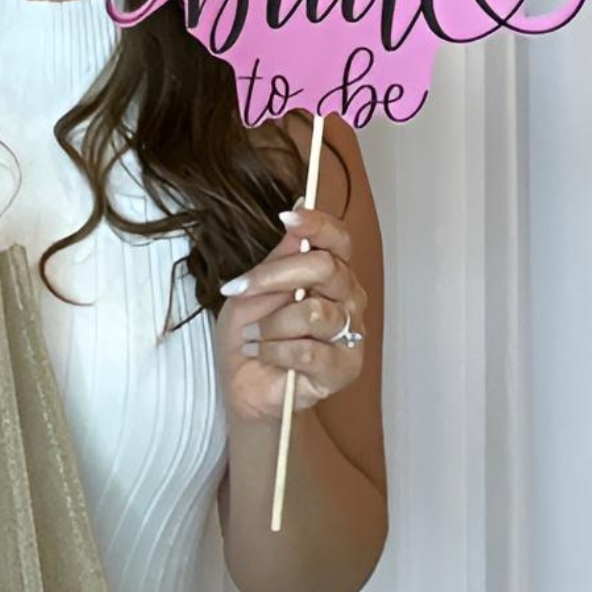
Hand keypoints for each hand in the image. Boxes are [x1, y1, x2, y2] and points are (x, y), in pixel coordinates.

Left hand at [212, 202, 368, 427]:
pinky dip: (275, 350)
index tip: (287, 217)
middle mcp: (347, 297)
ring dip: (271, 324)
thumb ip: (279, 256)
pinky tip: (261, 352)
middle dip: (274, 277)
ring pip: (314, 312)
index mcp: (330, 272)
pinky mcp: (344, 367)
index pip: (338, 239)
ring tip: (254, 334)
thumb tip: (299, 207)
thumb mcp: (253, 289)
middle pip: (325, 268)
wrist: (245, 384)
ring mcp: (350, 333)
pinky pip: (309, 351)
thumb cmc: (250, 334)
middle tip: (241, 290)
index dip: (317, 224)